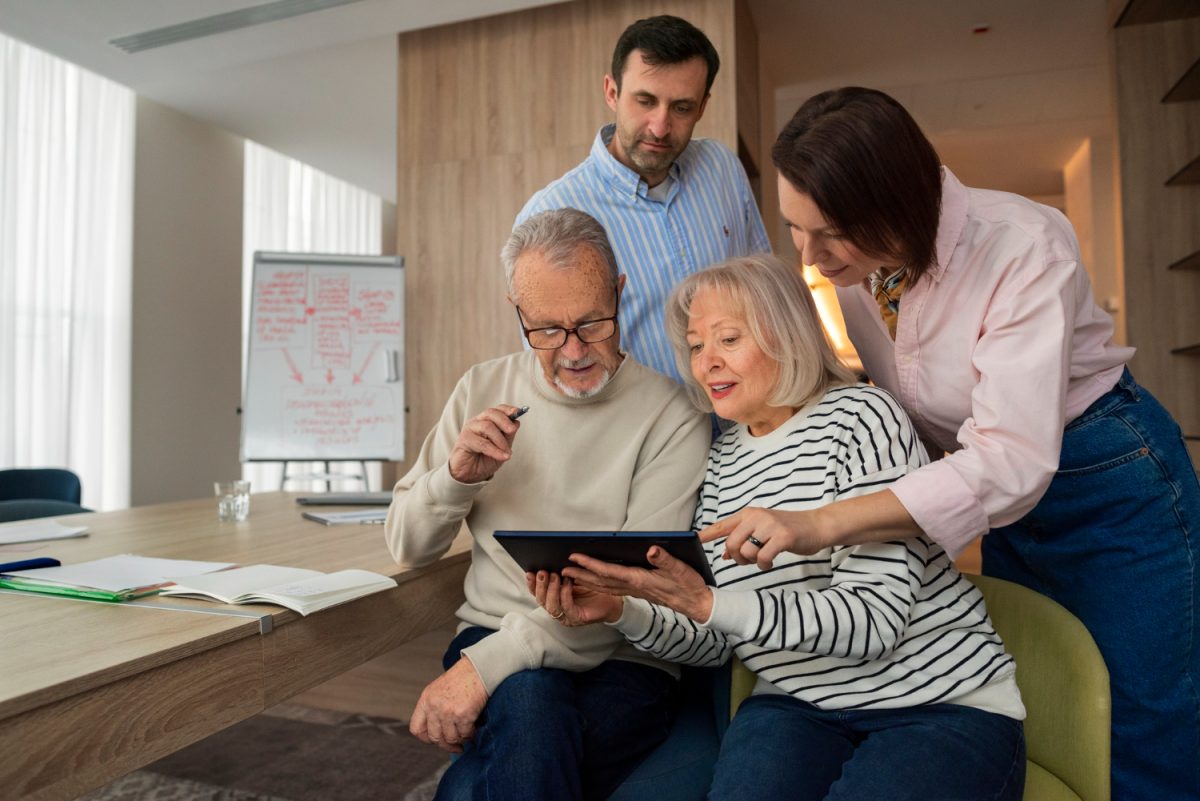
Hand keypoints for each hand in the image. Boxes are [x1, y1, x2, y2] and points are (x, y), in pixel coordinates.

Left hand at [409, 658, 488, 752]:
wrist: (479, 668)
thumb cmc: (462, 678)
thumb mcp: (438, 690)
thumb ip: (433, 708)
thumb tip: (437, 732)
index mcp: (426, 700)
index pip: (416, 728)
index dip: (426, 738)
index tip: (436, 740)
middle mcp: (434, 707)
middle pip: (435, 737)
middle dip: (446, 745)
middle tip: (456, 746)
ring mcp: (448, 712)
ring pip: (451, 738)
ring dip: (461, 739)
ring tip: (467, 734)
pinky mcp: (463, 715)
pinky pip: (465, 734)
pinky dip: (471, 735)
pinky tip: (474, 729)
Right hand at [448, 404, 523, 483]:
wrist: (470, 475)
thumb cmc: (485, 459)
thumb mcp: (501, 447)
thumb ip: (508, 435)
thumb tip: (516, 423)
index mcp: (486, 421)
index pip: (497, 410)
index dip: (507, 409)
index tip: (518, 412)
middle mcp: (477, 422)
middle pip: (491, 413)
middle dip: (504, 420)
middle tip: (512, 430)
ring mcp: (469, 430)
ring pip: (487, 426)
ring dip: (500, 440)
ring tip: (507, 452)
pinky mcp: (464, 440)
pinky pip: (482, 443)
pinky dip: (495, 450)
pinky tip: (502, 457)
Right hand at [526, 570, 622, 625]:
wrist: (613, 601)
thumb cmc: (594, 590)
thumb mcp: (574, 579)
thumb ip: (562, 574)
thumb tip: (550, 561)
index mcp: (554, 600)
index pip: (538, 594)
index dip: (532, 584)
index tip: (529, 572)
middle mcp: (558, 610)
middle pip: (542, 601)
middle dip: (540, 586)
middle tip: (542, 572)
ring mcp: (566, 616)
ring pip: (551, 606)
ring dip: (551, 590)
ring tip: (555, 576)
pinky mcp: (577, 618)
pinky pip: (567, 607)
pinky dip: (565, 595)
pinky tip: (567, 584)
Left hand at [563, 547, 712, 622]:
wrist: (696, 603)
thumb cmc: (688, 584)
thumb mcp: (680, 568)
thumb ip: (665, 559)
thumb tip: (651, 549)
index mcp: (640, 579)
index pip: (609, 571)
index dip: (590, 564)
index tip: (574, 557)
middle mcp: (633, 586)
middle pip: (601, 581)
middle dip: (581, 574)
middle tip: (561, 568)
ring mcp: (634, 591)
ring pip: (604, 586)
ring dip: (586, 581)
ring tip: (571, 574)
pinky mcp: (637, 591)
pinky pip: (611, 589)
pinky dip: (598, 585)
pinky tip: (593, 581)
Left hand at [699, 507, 827, 568]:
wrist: (816, 526)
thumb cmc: (787, 530)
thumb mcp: (762, 530)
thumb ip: (744, 539)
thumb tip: (725, 556)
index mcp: (749, 514)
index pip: (722, 524)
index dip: (707, 534)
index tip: (694, 540)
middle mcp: (756, 517)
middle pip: (731, 543)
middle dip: (736, 558)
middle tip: (746, 561)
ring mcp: (770, 526)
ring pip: (746, 551)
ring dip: (751, 562)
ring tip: (761, 561)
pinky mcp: (783, 536)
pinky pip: (762, 557)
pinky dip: (763, 565)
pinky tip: (769, 563)